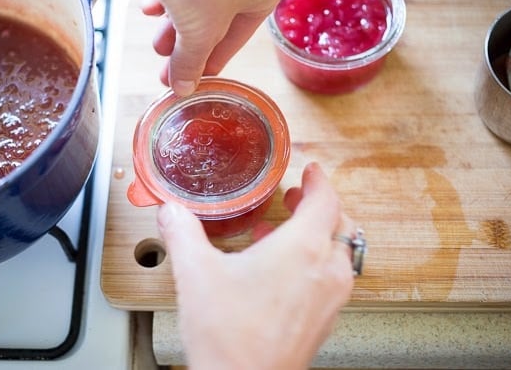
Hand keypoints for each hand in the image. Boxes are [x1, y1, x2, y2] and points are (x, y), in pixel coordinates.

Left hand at [134, 0, 285, 95]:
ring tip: (156, 42)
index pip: (238, 36)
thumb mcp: (198, 33)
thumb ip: (191, 64)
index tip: (195, 79)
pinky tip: (149, 4)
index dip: (212, 63)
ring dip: (174, 23)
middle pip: (215, 18)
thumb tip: (183, 88)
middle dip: (187, 44)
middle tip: (167, 66)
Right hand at [156, 162, 355, 369]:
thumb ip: (181, 233)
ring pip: (338, 253)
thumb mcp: (195, 274)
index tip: (311, 172)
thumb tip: (171, 211)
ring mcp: (329, 299)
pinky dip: (313, 262)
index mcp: (303, 249)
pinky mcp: (323, 321)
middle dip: (317, 206)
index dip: (319, 181)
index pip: (327, 200)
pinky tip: (280, 271)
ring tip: (282, 232)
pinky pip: (330, 279)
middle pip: (339, 224)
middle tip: (297, 197)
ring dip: (316, 235)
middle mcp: (325, 271)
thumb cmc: (229, 338)